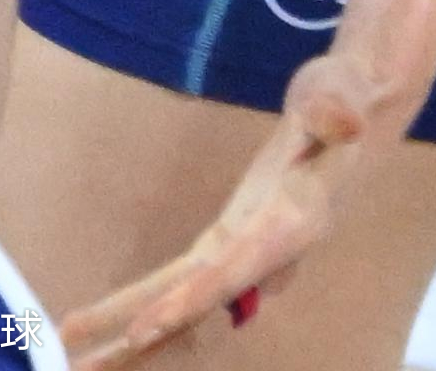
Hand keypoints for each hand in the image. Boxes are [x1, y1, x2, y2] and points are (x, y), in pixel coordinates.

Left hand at [60, 0, 435, 364]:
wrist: (357, 111)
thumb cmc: (345, 95)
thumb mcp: (341, 92)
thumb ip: (336, 108)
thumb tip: (338, 118)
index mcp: (292, 223)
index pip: (236, 267)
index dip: (192, 297)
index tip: (146, 325)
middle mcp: (268, 250)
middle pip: (201, 302)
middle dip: (149, 336)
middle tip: (88, 366)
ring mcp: (247, 250)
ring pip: (187, 303)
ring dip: (136, 334)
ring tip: (78, 357)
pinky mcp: (231, 239)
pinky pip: (185, 282)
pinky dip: (149, 304)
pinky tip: (113, 329)